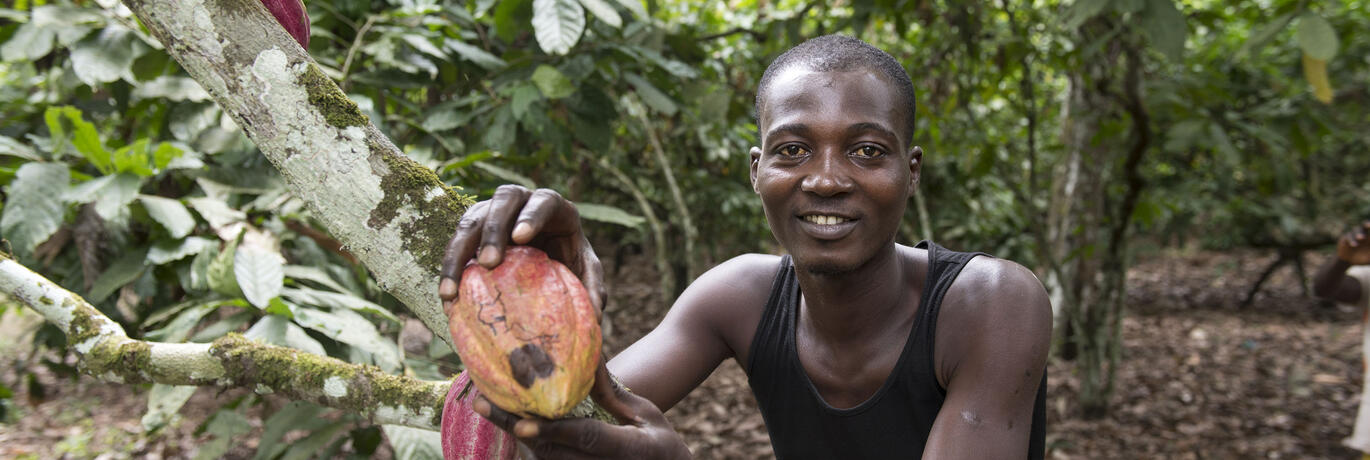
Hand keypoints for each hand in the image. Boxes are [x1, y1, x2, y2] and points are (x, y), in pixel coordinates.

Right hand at [439, 185, 605, 314]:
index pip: (545, 201)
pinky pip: (456, 245)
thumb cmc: (570, 266)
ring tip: (453, 290)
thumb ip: (593, 291)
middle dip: (494, 229)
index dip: (532, 215)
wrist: (546, 269)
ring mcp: (493, 213)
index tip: (521, 237)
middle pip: (503, 201)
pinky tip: (447, 298)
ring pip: (471, 220)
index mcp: (555, 208)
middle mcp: (521, 204)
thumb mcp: (586, 277)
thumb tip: (596, 317)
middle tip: (490, 262)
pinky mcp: (473, 233)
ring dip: (459, 252)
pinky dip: (450, 269)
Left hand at [473, 361, 691, 458]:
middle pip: (552, 452)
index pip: (586, 439)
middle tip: (483, 403)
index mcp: (628, 449)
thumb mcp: (645, 413)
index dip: (554, 430)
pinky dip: (529, 441)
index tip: (523, 422)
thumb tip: (586, 357)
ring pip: (545, 459)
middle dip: (515, 426)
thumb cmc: (660, 442)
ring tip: (486, 406)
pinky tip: (507, 420)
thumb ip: (613, 392)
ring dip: (514, 433)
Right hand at [1337, 221, 1369, 265]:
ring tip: (1361, 238)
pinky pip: (1348, 236)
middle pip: (1366, 226)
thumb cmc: (1364, 257)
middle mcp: (1364, 233)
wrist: (1349, 260)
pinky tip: (1353, 245)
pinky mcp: (1345, 238)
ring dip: (1359, 234)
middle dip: (1368, 224)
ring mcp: (1354, 234)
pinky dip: (1351, 240)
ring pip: (1357, 230)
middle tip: (1369, 225)